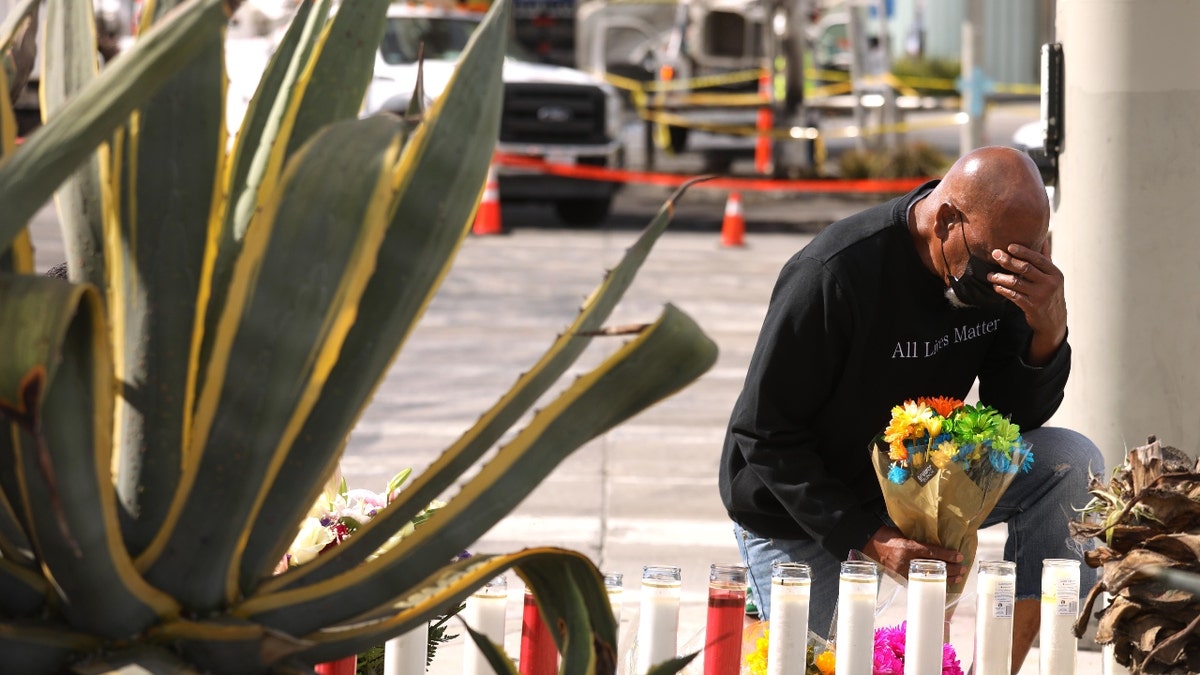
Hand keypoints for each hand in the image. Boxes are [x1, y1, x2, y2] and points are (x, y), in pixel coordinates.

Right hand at [860, 525, 965, 584]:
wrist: (869, 546)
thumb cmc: (886, 536)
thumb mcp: (902, 533)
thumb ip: (917, 538)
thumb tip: (935, 541)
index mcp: (908, 547)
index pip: (932, 552)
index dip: (947, 555)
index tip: (959, 556)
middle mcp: (907, 560)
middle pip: (934, 566)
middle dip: (950, 568)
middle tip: (963, 568)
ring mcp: (905, 570)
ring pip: (929, 576)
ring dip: (945, 577)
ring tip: (958, 577)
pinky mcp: (902, 576)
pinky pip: (921, 581)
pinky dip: (933, 582)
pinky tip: (942, 583)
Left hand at [988, 241, 1066, 364]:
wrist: (1054, 320)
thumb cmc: (1050, 292)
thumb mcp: (1052, 276)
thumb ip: (1045, 259)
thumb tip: (1041, 238)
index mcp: (1055, 273)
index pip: (1038, 259)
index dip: (1023, 251)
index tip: (1009, 246)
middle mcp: (1049, 283)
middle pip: (1025, 268)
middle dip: (1008, 260)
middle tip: (994, 254)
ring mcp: (1041, 296)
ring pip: (1016, 282)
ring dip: (1000, 277)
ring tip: (990, 274)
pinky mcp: (1032, 307)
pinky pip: (1013, 296)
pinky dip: (1003, 290)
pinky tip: (995, 286)